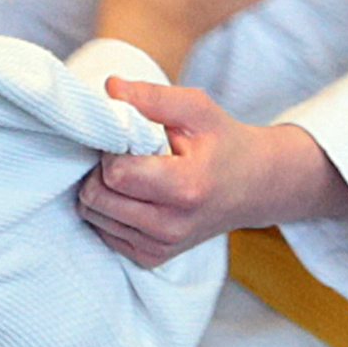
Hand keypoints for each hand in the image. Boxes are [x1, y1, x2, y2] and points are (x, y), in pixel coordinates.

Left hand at [80, 82, 347, 262]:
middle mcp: (172, 225)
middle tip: (123, 156)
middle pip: (98, 197)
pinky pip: (104, 233)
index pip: (116, 173)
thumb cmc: (222, 143)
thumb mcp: (198, 110)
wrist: (253, 187)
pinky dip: (109, 211)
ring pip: (94, 216)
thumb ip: (153, 97)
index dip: (111, 150)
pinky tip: (133, 196)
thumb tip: (110, 88)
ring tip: (130, 174)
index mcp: (186, 187)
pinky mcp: (152, 258)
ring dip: (100, 190)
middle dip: (99, 171)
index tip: (127, 141)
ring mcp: (161, 246)